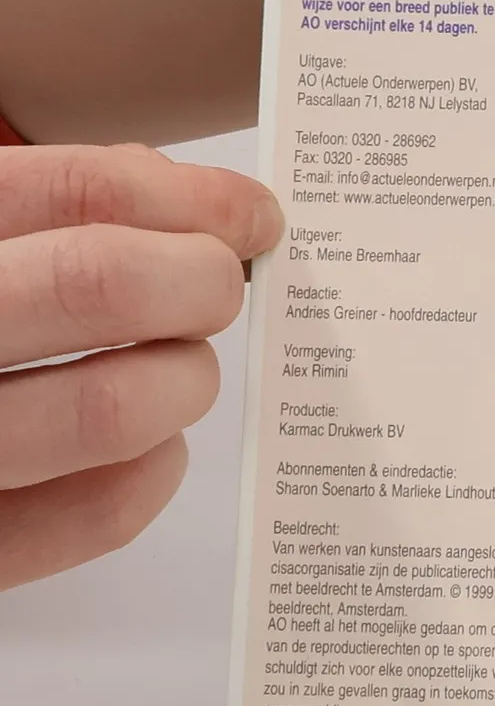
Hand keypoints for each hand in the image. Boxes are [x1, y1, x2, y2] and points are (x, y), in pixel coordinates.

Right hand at [0, 145, 281, 589]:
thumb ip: (33, 207)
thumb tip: (191, 203)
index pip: (71, 190)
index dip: (191, 198)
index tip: (250, 217)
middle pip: (100, 283)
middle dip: (197, 280)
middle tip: (218, 289)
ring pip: (108, 407)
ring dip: (182, 380)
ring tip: (178, 370)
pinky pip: (89, 515)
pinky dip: (153, 472)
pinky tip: (155, 447)